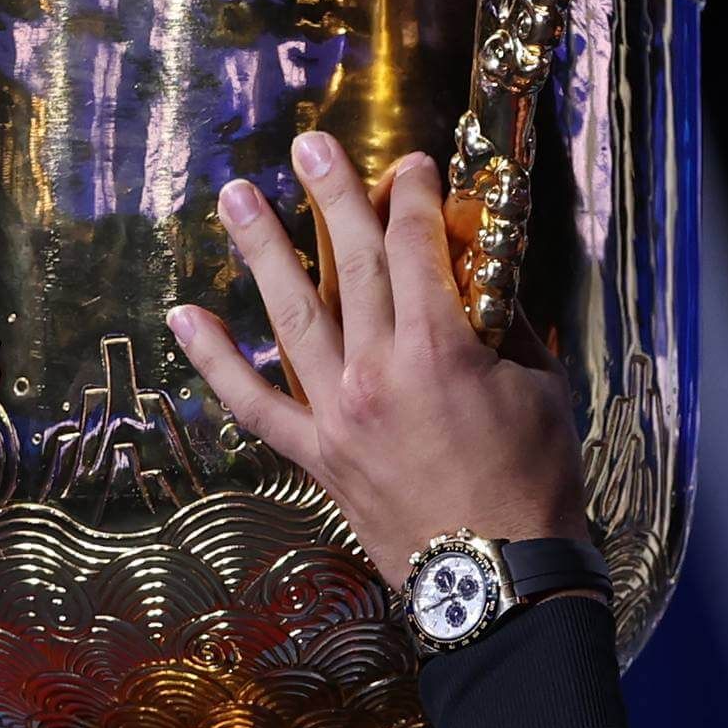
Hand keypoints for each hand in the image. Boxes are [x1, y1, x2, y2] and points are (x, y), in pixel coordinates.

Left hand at [166, 131, 588, 586]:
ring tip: (237, 197)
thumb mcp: (542, 392)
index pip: (418, 247)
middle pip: (353, 263)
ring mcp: (338, 415)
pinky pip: (255, 405)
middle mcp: (377, 371)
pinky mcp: (319, 457)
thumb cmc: (535, 488)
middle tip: (308, 145)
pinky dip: (215, 362)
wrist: (501, 582)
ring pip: (292, 316)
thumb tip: (484, 285)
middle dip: (333, 196)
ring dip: (263, 250)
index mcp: (439, 348)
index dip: (413, 196)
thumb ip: (507, 330)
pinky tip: (185, 318)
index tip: (409, 165)